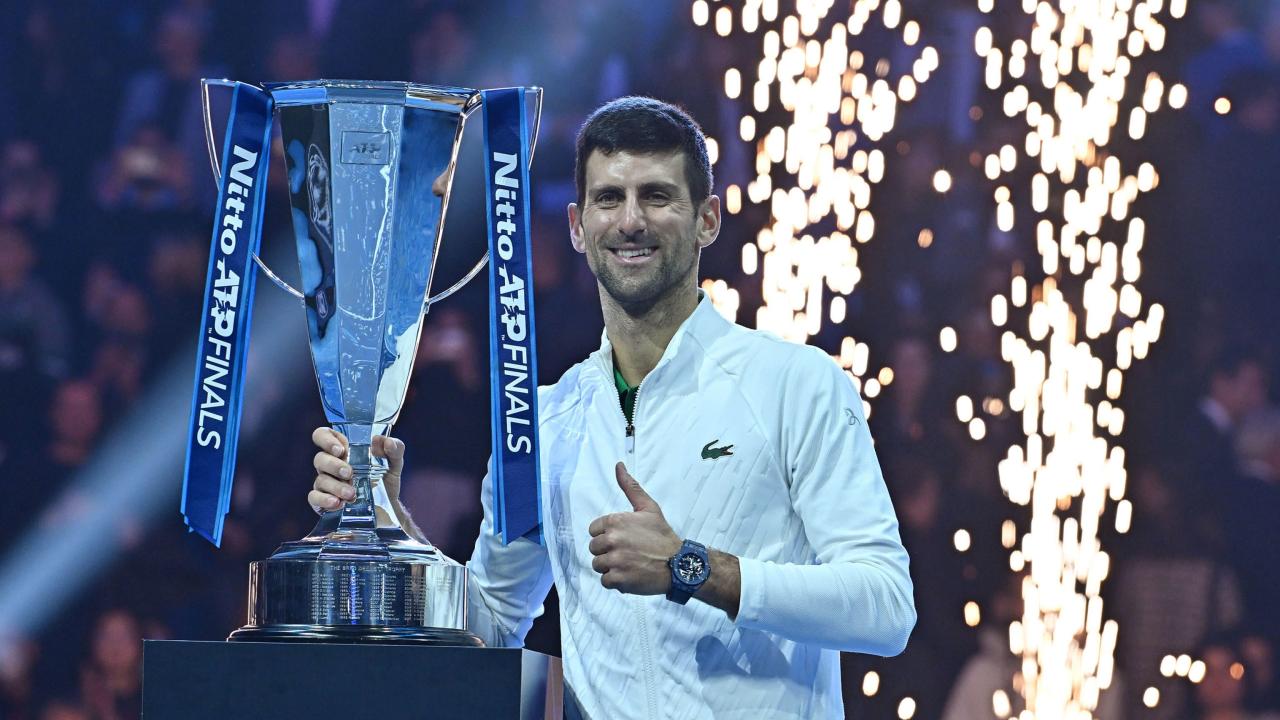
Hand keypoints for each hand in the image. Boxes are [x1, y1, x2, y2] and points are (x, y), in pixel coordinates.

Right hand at [306, 428, 404, 513]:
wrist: (387, 506)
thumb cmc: (385, 478)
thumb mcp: (394, 462)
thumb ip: (395, 448)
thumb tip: (387, 441)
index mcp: (344, 449)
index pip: (323, 435)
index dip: (326, 439)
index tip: (341, 449)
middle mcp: (331, 464)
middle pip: (319, 458)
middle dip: (333, 465)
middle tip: (349, 473)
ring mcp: (326, 483)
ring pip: (320, 480)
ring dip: (335, 486)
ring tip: (351, 494)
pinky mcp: (323, 501)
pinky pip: (314, 498)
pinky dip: (324, 500)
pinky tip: (338, 504)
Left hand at [587, 463, 681, 594]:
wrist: (679, 564)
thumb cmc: (662, 536)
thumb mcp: (648, 507)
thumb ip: (630, 487)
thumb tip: (618, 465)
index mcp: (615, 521)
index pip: (593, 530)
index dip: (607, 535)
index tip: (623, 539)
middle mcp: (612, 540)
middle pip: (594, 548)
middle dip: (608, 552)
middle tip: (628, 553)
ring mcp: (615, 561)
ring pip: (598, 565)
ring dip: (611, 567)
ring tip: (629, 564)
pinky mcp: (619, 579)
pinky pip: (605, 581)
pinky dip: (616, 581)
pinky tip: (630, 575)